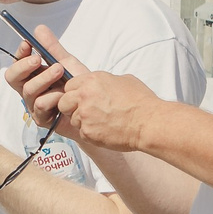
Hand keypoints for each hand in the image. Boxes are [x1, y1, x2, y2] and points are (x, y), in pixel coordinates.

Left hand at [13, 26, 166, 151]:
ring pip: (72, 119)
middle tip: (86, 112)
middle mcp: (84, 96)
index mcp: (92, 80)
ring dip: (82, 122)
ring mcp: (84, 115)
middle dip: (71, 107)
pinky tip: (105, 131)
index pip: (69, 85)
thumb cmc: (141, 101)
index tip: (82, 99)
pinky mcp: (88, 132)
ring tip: (101, 122)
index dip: (75, 93)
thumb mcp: (123, 80)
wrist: (149, 122)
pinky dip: (91, 133)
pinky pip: (82, 133)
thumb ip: (105, 81)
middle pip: (63, 102)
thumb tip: (100, 84)